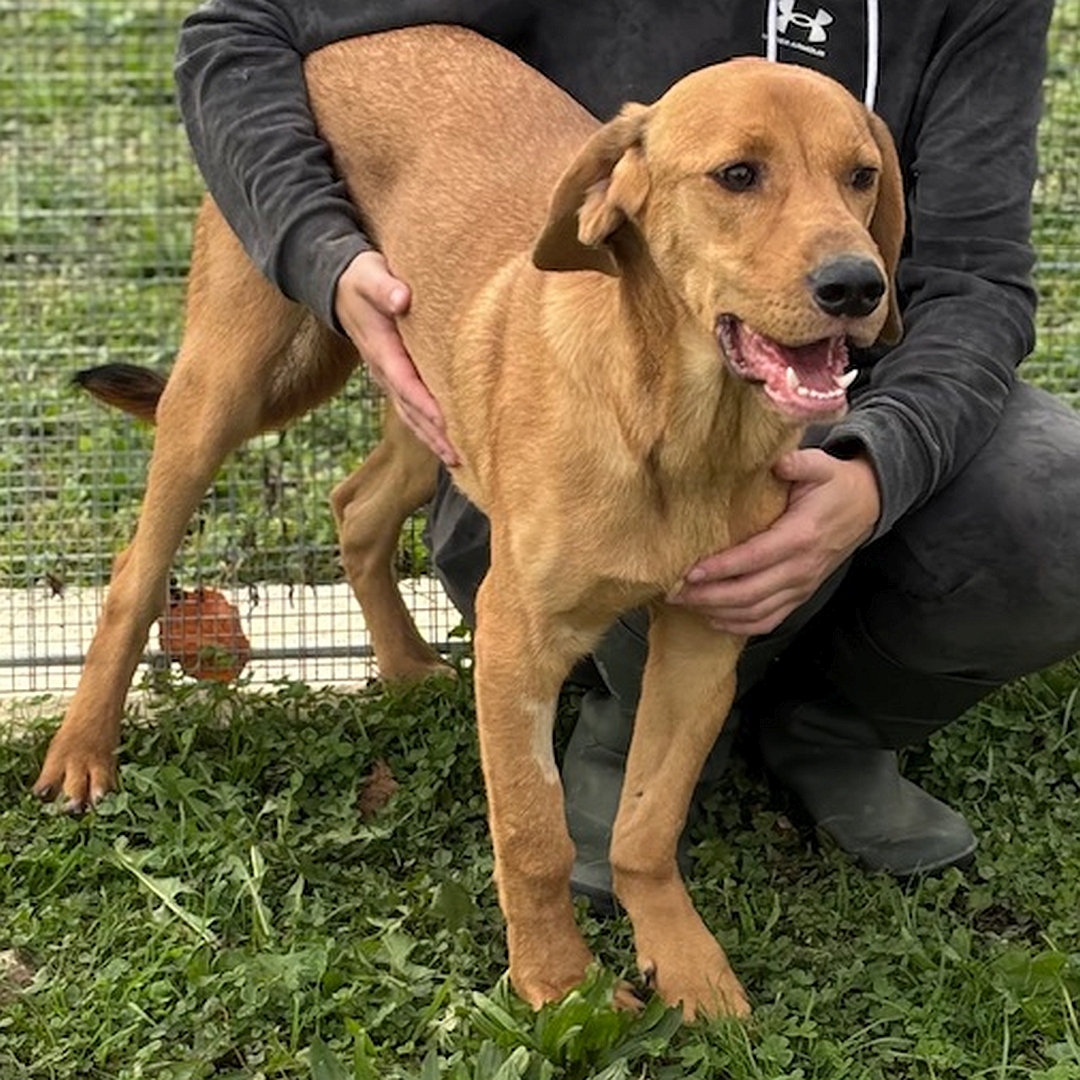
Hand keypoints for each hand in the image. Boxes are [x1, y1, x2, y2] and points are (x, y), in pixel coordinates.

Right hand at [335, 250, 458, 465]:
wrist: (339, 286)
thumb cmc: (361, 278)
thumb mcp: (370, 275)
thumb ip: (385, 288)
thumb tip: (402, 299)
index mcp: (381, 349)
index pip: (405, 382)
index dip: (424, 403)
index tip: (445, 422)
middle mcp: (383, 370)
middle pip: (410, 410)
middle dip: (434, 434)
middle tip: (461, 457)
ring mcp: (387, 378)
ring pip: (411, 415)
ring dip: (433, 439)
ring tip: (459, 462)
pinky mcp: (395, 378)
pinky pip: (411, 409)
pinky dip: (428, 430)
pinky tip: (446, 445)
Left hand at [669, 449, 880, 635]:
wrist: (865, 507)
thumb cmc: (835, 486)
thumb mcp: (821, 466)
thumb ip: (800, 462)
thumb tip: (778, 461)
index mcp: (801, 536)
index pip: (755, 558)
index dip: (722, 569)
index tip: (691, 572)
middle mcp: (801, 568)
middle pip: (749, 593)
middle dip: (708, 596)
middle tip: (673, 592)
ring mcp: (801, 586)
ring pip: (755, 612)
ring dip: (717, 612)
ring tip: (685, 604)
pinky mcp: (800, 596)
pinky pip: (769, 620)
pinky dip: (740, 626)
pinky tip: (713, 619)